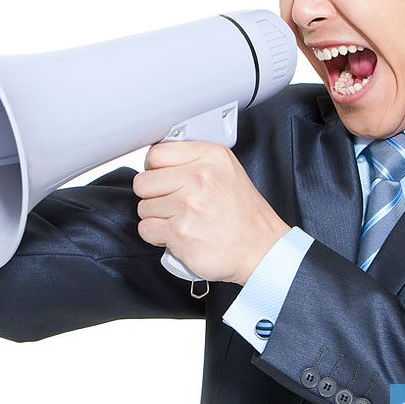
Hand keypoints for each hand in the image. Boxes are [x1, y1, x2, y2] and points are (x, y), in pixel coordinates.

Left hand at [133, 141, 289, 285]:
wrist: (261, 249)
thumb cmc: (245, 216)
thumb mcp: (228, 171)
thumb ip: (195, 161)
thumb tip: (159, 163)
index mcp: (210, 157)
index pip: (156, 154)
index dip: (155, 170)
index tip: (162, 180)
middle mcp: (198, 177)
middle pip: (144, 182)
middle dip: (153, 196)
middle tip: (171, 204)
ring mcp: (187, 205)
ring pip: (143, 207)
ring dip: (157, 218)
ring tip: (180, 221)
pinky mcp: (180, 232)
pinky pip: (146, 229)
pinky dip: (157, 236)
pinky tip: (177, 235)